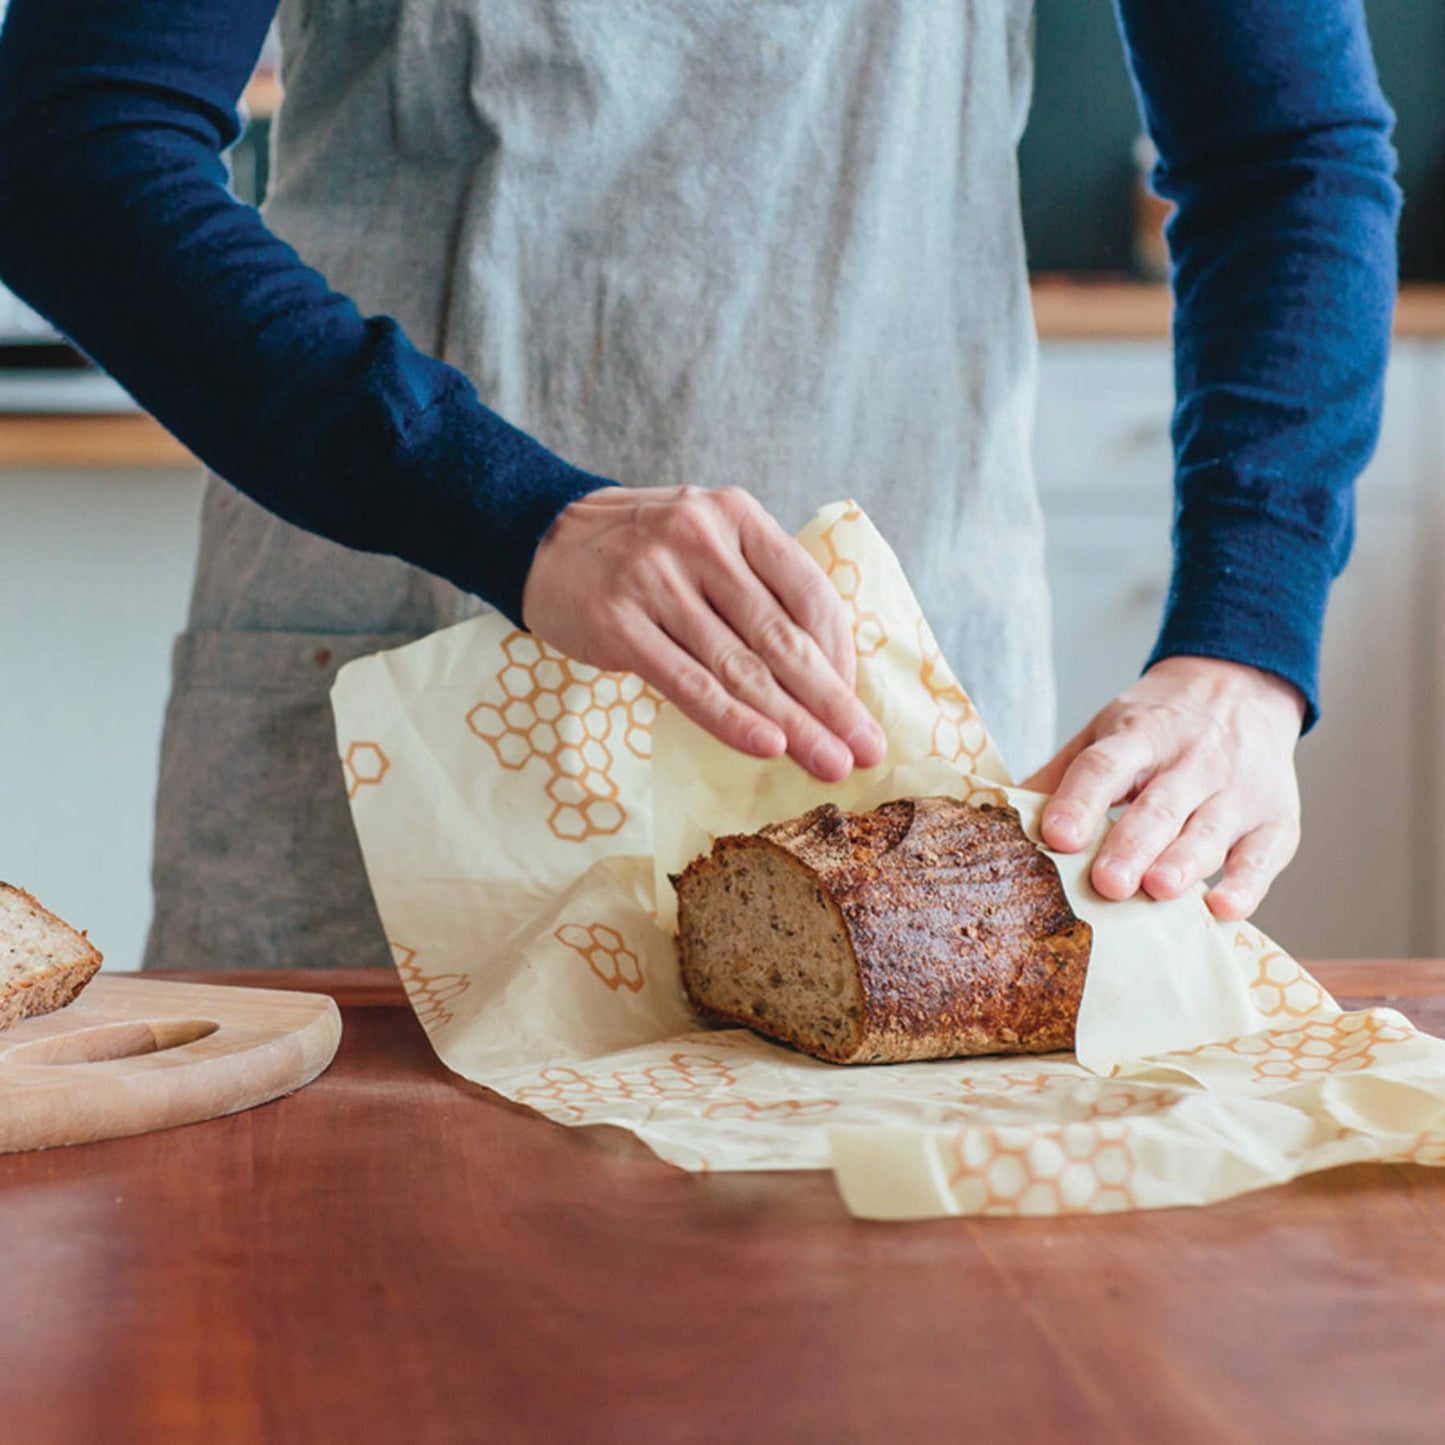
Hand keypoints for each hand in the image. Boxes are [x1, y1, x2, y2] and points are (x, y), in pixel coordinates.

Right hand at [521, 484, 886, 781]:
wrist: (542, 538)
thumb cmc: (642, 553)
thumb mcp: (707, 540)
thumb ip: (759, 588)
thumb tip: (826, 675)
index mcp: (736, 516)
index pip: (808, 593)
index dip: (841, 657)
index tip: (857, 709)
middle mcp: (700, 539)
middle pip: (781, 637)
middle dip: (831, 703)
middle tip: (866, 750)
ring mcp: (655, 579)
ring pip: (739, 666)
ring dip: (793, 724)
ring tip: (829, 764)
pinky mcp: (618, 623)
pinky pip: (687, 682)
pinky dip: (731, 719)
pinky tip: (767, 747)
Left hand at [1021, 657, 1304, 919]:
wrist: (1240, 685)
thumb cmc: (1156, 724)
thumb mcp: (1104, 731)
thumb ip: (1061, 774)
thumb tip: (1000, 815)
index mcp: (1138, 736)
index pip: (1104, 767)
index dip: (1079, 801)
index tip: (1056, 837)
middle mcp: (1191, 760)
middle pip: (1159, 805)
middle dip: (1132, 845)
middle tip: (1107, 883)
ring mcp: (1237, 790)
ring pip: (1209, 830)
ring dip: (1185, 863)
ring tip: (1158, 890)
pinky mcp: (1276, 821)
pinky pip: (1264, 856)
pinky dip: (1247, 884)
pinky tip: (1222, 910)